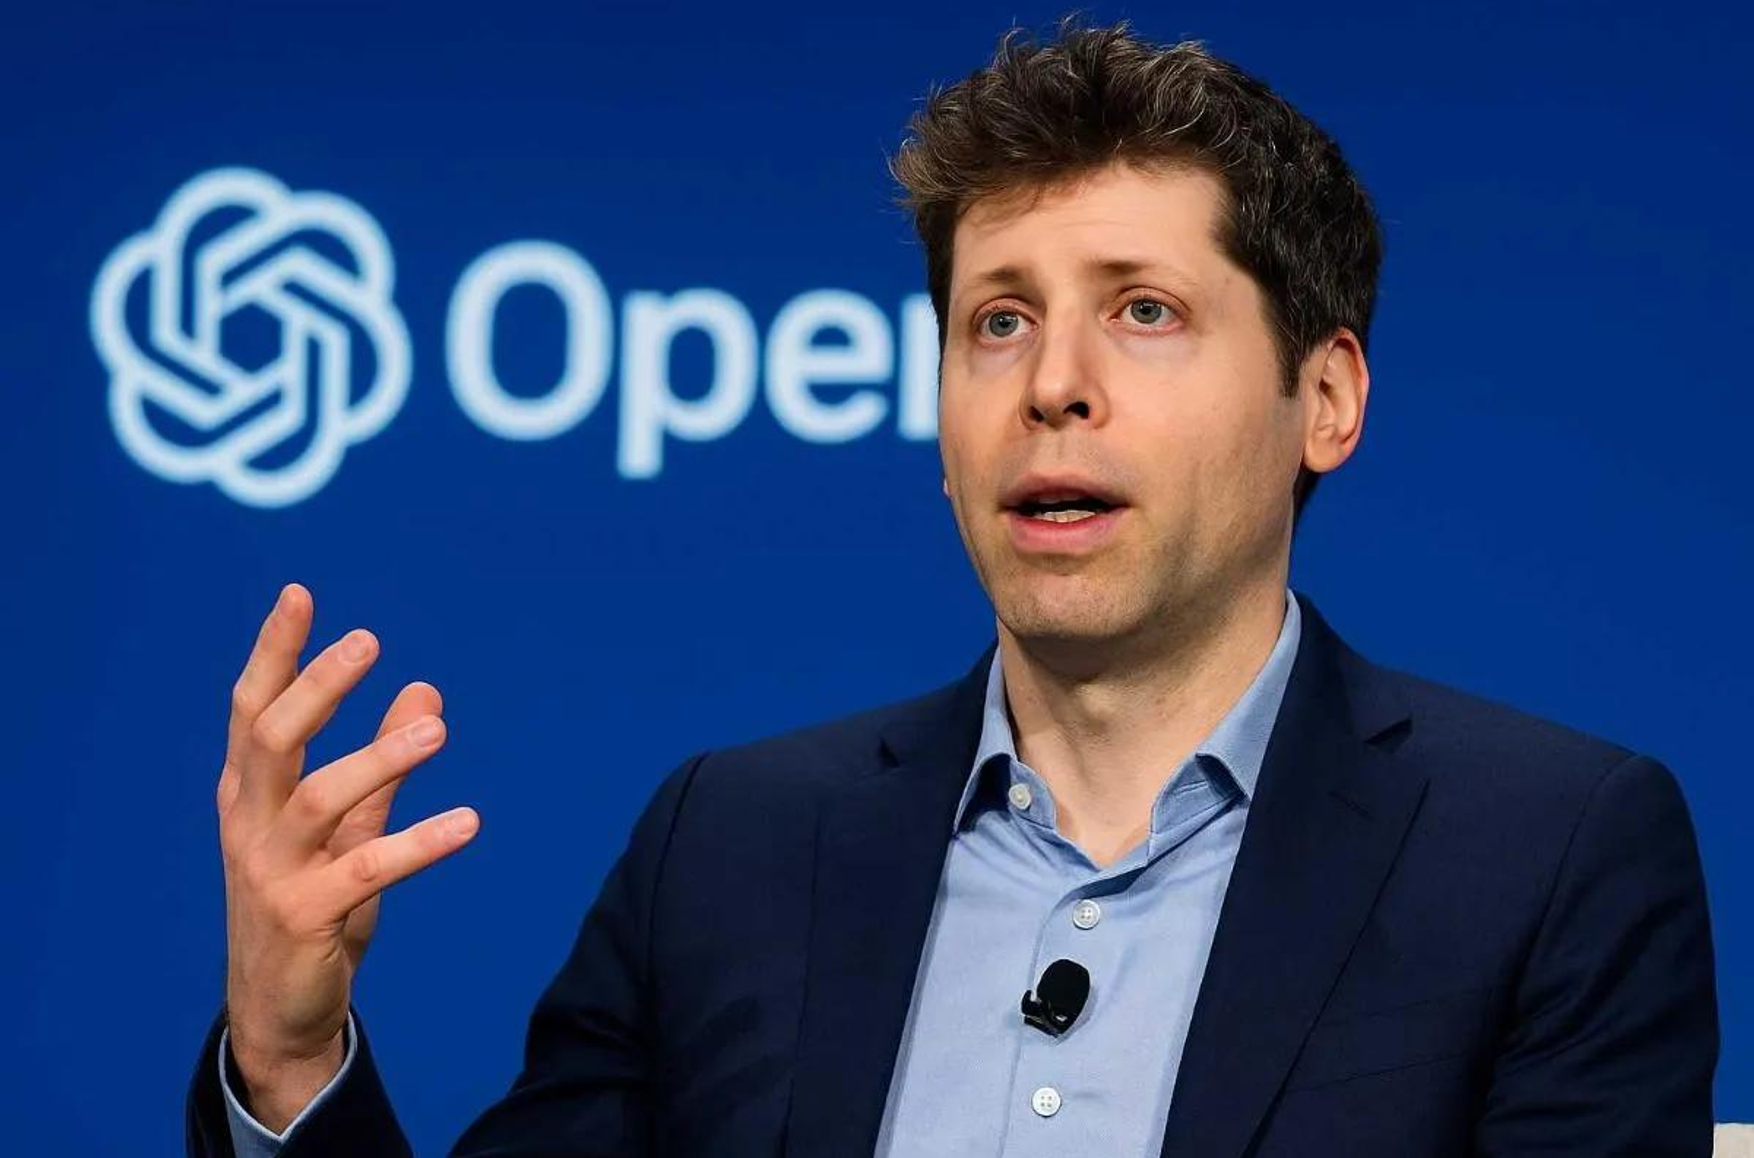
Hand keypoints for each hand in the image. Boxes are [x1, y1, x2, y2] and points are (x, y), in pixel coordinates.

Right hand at [216, 582, 478, 1130]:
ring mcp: (271, 871)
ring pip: (320, 799)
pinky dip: (419, 842)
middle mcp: (250, 823)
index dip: (275, 651)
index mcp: (250, 793)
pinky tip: (468, 821)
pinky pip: (366, 870)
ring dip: (378, 758)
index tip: (298, 593)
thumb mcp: (345, 827)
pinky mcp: (305, 916)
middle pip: (271, 739)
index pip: (252, 708)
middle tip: (368, 641)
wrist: (279, 1010)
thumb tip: (425, 689)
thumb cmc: (310, 903)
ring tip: (437, 730)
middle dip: (316, 686)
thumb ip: (382, 761)